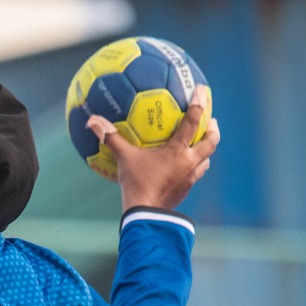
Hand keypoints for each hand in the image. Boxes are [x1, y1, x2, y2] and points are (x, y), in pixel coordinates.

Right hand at [87, 85, 219, 211]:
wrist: (146, 214)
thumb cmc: (136, 183)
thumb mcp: (124, 159)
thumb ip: (111, 138)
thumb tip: (92, 121)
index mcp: (177, 151)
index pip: (193, 122)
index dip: (199, 104)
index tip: (202, 91)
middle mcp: (189, 162)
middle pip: (211, 142)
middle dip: (213, 130)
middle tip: (212, 121)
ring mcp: (190, 178)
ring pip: (206, 160)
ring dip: (206, 151)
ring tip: (201, 145)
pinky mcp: (186, 190)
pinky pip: (195, 175)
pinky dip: (194, 167)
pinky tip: (185, 168)